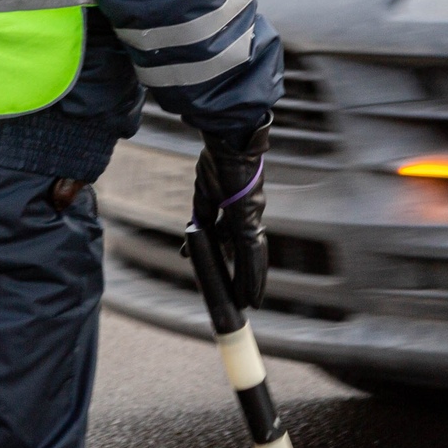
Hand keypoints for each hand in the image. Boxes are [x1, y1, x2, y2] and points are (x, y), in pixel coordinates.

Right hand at [192, 120, 270, 310]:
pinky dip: (252, 276)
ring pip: (254, 258)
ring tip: (250, 303)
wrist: (228, 144)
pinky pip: (252, 255)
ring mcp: (252, 219)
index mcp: (236, 208)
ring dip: (252, 283)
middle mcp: (248, 216)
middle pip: (248, 253)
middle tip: (244, 297)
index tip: (221, 270)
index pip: (230, 239)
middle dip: (247, 276)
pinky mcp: (250, 222)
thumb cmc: (217, 161)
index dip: (228, 257)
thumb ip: (202, 218)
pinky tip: (253, 292)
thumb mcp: (204, 194)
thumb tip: (193, 240)